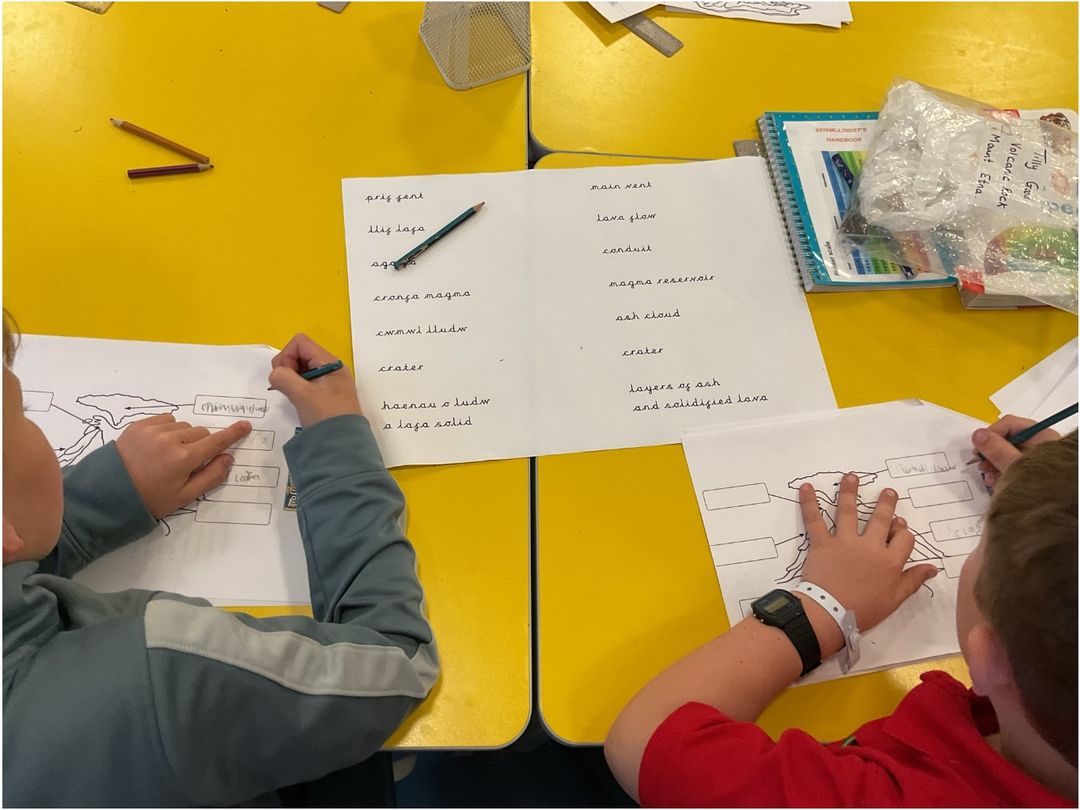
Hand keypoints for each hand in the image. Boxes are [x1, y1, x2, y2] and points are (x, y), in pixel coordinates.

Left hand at [115, 415, 251, 518]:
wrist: (108, 494)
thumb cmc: (150, 499)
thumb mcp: (184, 497)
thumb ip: (211, 477)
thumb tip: (228, 458)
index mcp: (184, 459)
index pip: (216, 441)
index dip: (233, 434)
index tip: (245, 425)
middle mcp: (171, 440)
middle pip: (200, 433)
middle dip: (200, 444)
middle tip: (187, 462)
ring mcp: (153, 430)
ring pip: (183, 426)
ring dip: (183, 437)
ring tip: (168, 455)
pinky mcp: (139, 424)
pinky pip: (165, 419)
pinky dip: (167, 429)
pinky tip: (157, 445)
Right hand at [268, 333, 360, 426]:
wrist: (343, 444)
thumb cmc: (325, 416)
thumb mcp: (302, 395)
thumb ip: (284, 378)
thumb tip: (276, 374)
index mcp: (329, 362)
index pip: (300, 342)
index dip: (286, 355)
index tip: (285, 376)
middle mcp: (330, 367)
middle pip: (300, 353)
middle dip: (287, 367)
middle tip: (286, 387)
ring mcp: (329, 380)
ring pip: (301, 368)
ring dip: (291, 378)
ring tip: (293, 395)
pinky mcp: (326, 393)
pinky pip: (306, 381)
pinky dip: (297, 386)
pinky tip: (297, 400)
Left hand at [797, 474, 937, 653]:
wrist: (831, 613)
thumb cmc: (864, 609)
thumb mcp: (894, 599)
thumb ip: (912, 580)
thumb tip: (933, 568)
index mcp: (889, 561)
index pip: (904, 538)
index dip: (903, 531)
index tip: (899, 526)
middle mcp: (869, 546)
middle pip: (880, 519)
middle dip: (886, 504)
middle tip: (889, 491)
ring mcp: (845, 542)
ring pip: (848, 512)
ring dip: (850, 492)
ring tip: (852, 476)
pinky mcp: (822, 543)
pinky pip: (814, 520)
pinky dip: (809, 502)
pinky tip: (806, 486)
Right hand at [972, 414, 1061, 487]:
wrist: (1055, 511)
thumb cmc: (1046, 486)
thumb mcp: (1015, 465)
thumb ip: (996, 449)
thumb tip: (979, 436)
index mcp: (1040, 436)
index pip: (1009, 424)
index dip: (991, 433)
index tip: (979, 445)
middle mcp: (1039, 445)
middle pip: (1008, 439)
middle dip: (991, 450)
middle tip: (981, 460)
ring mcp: (1036, 459)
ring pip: (1008, 453)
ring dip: (993, 462)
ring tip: (987, 473)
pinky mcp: (1032, 472)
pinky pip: (1012, 465)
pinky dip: (1001, 471)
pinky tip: (995, 480)